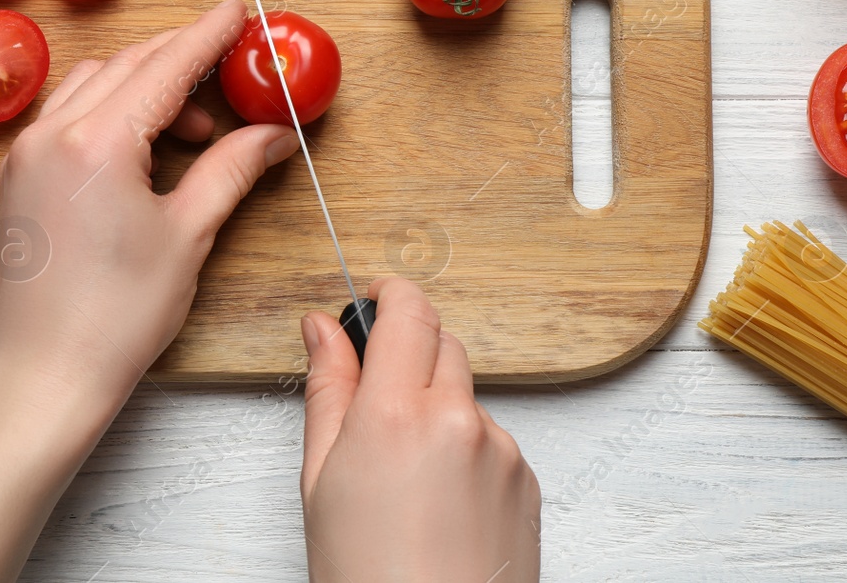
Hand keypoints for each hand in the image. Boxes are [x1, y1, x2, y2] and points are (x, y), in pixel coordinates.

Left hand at [0, 0, 298, 412]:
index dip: (208, 36)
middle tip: (233, 69)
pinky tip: (144, 145)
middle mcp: (49, 134)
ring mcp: (24, 155)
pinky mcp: (15, 180)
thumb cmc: (114, 317)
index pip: (164, 66)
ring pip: (92, 86)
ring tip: (196, 128)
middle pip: (126, 67)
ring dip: (145, 87)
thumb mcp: (187, 235)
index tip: (240, 11)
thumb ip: (229, 170)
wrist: (42, 378)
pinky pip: (66, 117)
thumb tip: (271, 135)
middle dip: (181, 60)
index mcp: (95, 141)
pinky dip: (109, 111)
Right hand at [300, 278, 541, 582]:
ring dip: (439, 407)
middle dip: (410, 354)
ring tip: (405, 478)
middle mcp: (458, 420)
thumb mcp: (319, 478)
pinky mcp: (527, 480)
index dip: (392, 293)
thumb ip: (327, 389)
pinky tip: (438, 501)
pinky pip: (492, 438)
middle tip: (375, 401)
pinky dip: (466, 450)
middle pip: (442, 343)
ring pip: (467, 394)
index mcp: (397, 413)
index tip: (376, 296)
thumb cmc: (365, 576)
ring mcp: (501, 450)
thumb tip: (321, 329)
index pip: (410, 311)